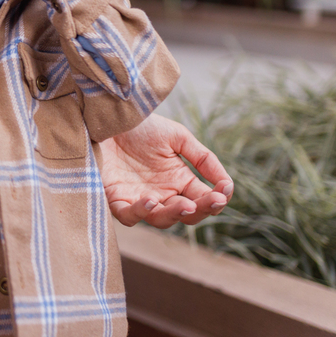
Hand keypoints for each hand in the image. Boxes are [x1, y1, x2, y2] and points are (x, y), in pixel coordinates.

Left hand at [98, 113, 233, 227]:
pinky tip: (150, 200)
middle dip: (201, 210)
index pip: (204, 200)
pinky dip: (140, 212)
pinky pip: (129, 215)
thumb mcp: (178, 137)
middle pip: (186, 214)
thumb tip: (228, 185)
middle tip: (210, 200)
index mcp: (179, 180)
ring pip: (161, 219)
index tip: (223, 191)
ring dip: (174, 214)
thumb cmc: (141, 126)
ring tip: (184, 204)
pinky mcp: (116, 199)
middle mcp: (162, 194)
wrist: (108, 117)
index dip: (216, 200)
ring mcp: (139, 198)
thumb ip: (203, 160)